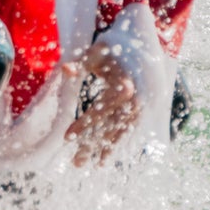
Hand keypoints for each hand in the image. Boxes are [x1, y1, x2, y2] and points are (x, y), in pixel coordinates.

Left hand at [64, 41, 141, 166]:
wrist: (144, 44)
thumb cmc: (113, 48)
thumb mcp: (95, 52)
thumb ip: (80, 63)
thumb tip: (65, 70)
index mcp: (125, 83)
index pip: (101, 109)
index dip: (84, 124)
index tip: (67, 138)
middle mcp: (137, 99)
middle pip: (110, 127)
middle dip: (92, 145)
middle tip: (75, 164)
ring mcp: (142, 107)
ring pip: (119, 133)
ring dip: (102, 150)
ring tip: (85, 165)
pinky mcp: (143, 112)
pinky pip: (126, 132)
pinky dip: (114, 145)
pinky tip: (102, 159)